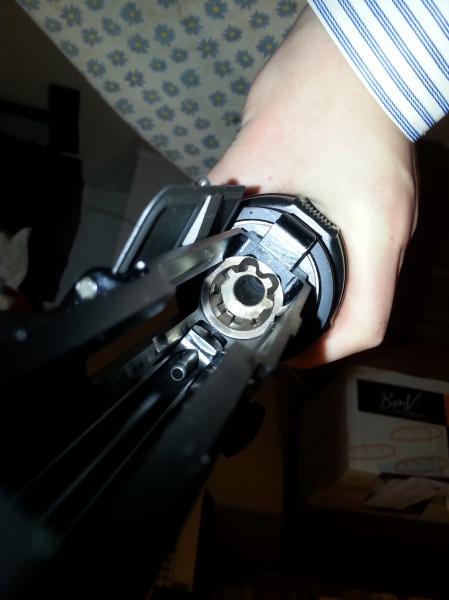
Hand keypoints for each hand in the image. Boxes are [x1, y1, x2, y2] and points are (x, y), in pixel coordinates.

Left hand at [208, 6, 417, 366]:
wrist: (352, 53)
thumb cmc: (316, 93)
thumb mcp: (257, 156)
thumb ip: (227, 197)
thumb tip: (202, 222)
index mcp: (371, 229)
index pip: (363, 325)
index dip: (322, 354)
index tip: (285, 354)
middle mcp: (389, 232)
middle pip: (364, 309)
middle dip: (318, 329)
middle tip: (277, 330)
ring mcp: (390, 216)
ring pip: (364, 282)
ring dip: (325, 299)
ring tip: (284, 301)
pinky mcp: (380, 201)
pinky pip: (360, 251)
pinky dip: (329, 266)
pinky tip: (298, 260)